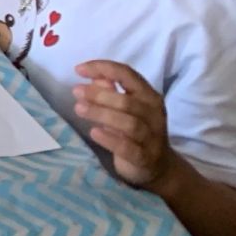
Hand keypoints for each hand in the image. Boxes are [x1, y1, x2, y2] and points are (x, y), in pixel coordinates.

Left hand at [74, 61, 174, 187]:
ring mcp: (152, 137)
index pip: (128, 75)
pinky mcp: (145, 158)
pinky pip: (127, 147)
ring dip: (101, 114)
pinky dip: (109, 139)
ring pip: (128, 123)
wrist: (158, 166)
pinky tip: (94, 132)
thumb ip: (110, 91)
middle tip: (76, 92)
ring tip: (79, 108)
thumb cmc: (136, 131)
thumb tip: (93, 79)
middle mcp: (154, 114)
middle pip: (127, 101)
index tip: (79, 69)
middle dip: (98, 94)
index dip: (103, 68)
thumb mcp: (125, 108)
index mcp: (149, 96)